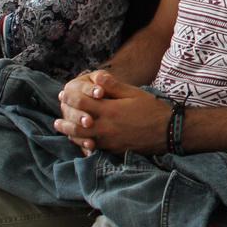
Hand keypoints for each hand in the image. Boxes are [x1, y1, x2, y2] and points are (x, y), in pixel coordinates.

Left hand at [54, 69, 170, 154]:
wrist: (168, 131)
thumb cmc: (152, 109)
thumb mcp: (134, 93)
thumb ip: (113, 86)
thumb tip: (96, 76)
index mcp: (109, 110)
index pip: (81, 103)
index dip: (70, 97)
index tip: (63, 94)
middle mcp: (106, 127)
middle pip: (76, 125)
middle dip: (65, 119)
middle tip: (57, 117)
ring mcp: (109, 141)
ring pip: (82, 139)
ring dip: (69, 134)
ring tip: (62, 129)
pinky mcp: (114, 150)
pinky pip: (93, 149)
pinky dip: (83, 144)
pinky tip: (80, 141)